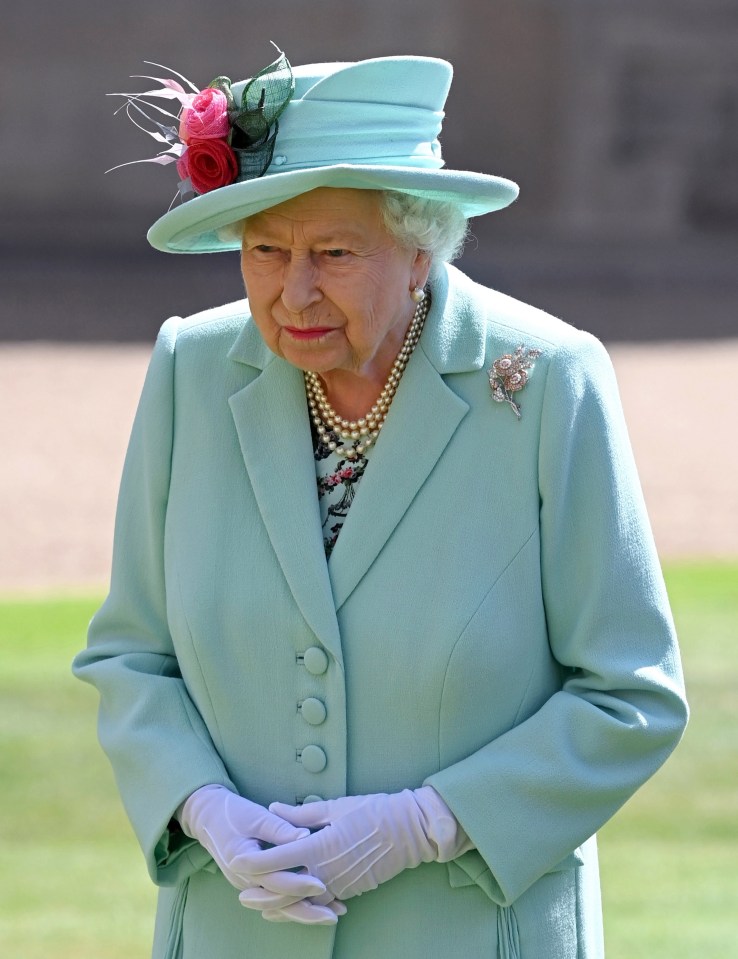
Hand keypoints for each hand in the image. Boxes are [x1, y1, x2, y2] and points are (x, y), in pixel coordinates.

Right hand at [178, 784, 342, 923]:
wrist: (208, 818)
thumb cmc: (234, 813)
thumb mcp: (257, 816)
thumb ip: (280, 828)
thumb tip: (306, 836)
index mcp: (243, 862)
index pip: (275, 880)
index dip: (299, 883)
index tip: (323, 885)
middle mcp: (245, 881)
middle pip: (279, 902)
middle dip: (308, 910)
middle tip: (336, 912)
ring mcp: (248, 885)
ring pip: (278, 906)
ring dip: (305, 911)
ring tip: (333, 914)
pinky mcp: (254, 884)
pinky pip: (276, 899)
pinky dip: (295, 904)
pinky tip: (317, 906)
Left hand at [238, 787, 459, 901]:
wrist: (411, 832)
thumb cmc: (375, 811)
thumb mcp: (336, 806)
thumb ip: (301, 814)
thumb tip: (273, 809)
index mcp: (319, 845)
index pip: (277, 859)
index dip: (255, 862)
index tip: (237, 861)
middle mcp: (325, 870)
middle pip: (284, 890)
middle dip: (261, 894)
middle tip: (242, 895)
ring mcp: (338, 884)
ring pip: (302, 902)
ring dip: (280, 906)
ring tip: (261, 907)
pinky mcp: (350, 890)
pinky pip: (321, 902)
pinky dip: (304, 905)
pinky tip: (294, 905)